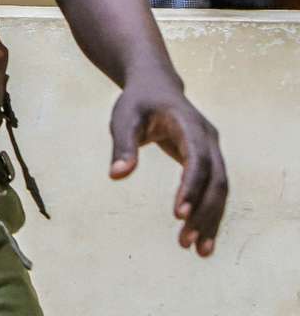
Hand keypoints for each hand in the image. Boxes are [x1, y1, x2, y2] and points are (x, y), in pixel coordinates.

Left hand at [109, 82, 227, 257]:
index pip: (197, 160)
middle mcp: (208, 139)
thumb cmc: (137, 102)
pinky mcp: (209, 161)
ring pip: (220, 190)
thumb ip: (122, 145)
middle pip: (215, 180)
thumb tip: (116, 175)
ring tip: (198, 251)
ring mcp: (212, 150)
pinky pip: (214, 190)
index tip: (178, 214)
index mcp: (189, 125)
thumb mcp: (124, 118)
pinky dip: (209, 214)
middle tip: (185, 241)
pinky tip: (201, 238)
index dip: (191, 187)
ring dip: (211, 219)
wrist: (156, 85)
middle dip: (203, 212)